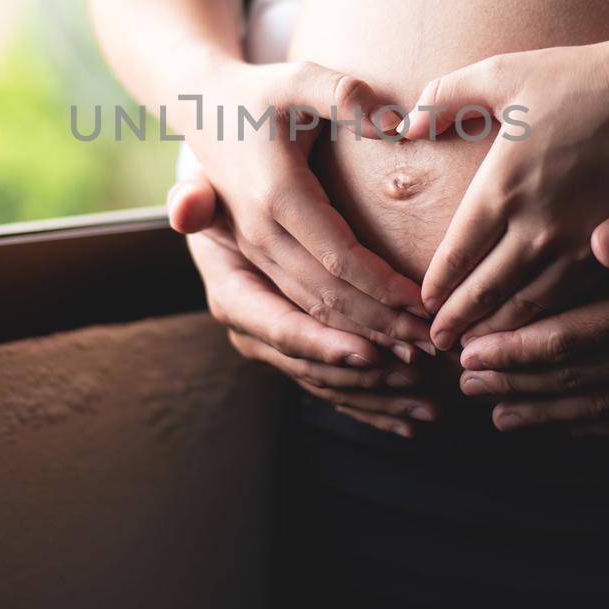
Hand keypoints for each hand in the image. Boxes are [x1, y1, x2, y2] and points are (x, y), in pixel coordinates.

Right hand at [185, 59, 432, 354]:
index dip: (384, 287)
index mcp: (276, 197)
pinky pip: (294, 315)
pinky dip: (335, 342)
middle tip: (435, 344)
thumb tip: (396, 121)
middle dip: (382, 327)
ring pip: (309, 316)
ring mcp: (252, 256)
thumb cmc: (264, 94)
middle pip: (326, 299)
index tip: (427, 304)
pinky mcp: (254, 267)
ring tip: (416, 358)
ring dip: (362, 342)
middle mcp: (259, 236)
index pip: (338, 258)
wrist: (203, 108)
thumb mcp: (300, 80)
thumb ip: (345, 95)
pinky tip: (377, 356)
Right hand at [186, 198, 438, 438]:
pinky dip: (376, 407)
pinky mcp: (301, 353)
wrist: (237, 199)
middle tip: (418, 370)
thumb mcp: (211, 185)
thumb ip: (196, 197)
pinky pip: (338, 388)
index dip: (323, 343)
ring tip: (427, 404)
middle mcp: (252, 327)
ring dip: (381, 396)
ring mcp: (276, 345)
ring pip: (330, 383)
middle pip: (313, 362)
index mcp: (231, 290)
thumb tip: (180, 210)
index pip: (280, 324)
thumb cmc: (236, 184)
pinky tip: (410, 423)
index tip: (371, 351)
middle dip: (368, 371)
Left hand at [399, 31, 608, 349]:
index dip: (437, 287)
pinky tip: (535, 332)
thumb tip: (406, 126)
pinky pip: (571, 300)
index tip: (423, 306)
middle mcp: (536, 225)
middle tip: (439, 344)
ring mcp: (578, 243)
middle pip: (486, 291)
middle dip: (460, 321)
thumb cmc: (583, 78)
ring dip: (499, 332)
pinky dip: (545, 323)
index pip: (456, 256)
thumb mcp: (503, 73)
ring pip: (528, 305)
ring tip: (479, 349)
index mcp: (502, 187)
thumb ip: (445, 97)